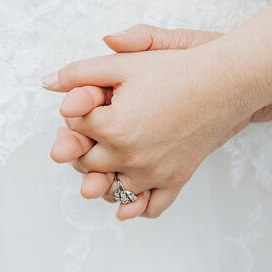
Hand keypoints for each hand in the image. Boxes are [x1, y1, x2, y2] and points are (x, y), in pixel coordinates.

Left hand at [44, 24, 249, 220]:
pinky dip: (134, 206)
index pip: (74, 127)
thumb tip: (45, 83)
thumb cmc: (174, 69)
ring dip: (101, 177)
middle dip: (83, 145)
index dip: (76, 112)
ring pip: (111, 189)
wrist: (226, 83)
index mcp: (112, 127)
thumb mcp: (123, 64)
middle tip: (90, 131)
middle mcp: (130, 157)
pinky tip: (127, 194)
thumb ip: (80, 73)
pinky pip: (149, 207)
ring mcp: (153, 173)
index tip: (90, 101)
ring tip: (105, 158)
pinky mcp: (175, 180)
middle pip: (86, 162)